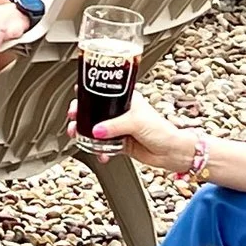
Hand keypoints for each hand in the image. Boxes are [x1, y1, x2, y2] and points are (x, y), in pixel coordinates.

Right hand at [72, 93, 194, 173]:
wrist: (172, 153)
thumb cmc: (162, 131)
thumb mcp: (137, 123)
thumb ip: (114, 126)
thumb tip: (96, 130)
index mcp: (127, 100)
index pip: (104, 92)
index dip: (89, 94)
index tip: (77, 98)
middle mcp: (122, 113)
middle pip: (96, 111)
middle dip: (81, 115)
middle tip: (73, 118)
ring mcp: (120, 128)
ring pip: (96, 129)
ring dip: (85, 133)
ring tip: (78, 136)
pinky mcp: (121, 143)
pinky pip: (104, 145)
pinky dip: (99, 150)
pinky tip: (100, 153)